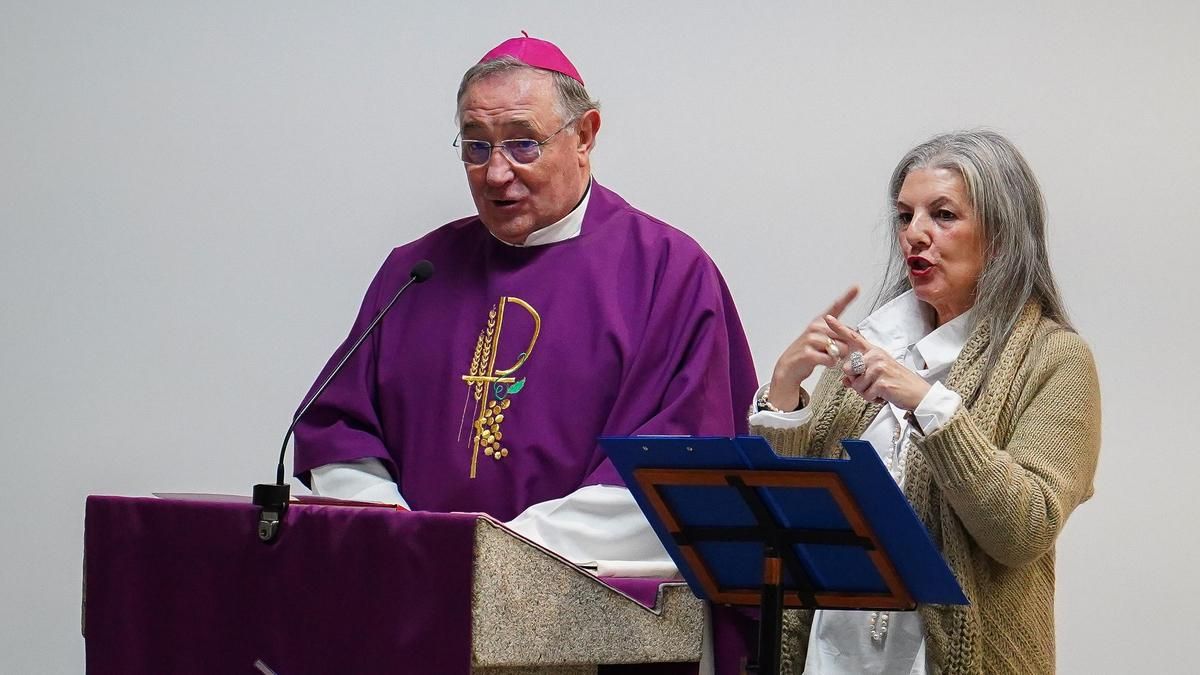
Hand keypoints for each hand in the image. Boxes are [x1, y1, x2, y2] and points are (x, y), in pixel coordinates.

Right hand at [767, 286, 858, 410]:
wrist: (789, 367)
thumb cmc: (808, 352)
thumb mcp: (820, 338)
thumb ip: (837, 334)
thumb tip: (854, 336)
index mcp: (819, 322)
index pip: (836, 306)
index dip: (848, 297)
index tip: (856, 287)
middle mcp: (815, 327)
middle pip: (845, 336)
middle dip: (844, 347)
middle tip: (832, 351)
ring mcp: (811, 340)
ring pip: (841, 349)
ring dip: (837, 356)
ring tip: (825, 356)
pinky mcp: (809, 354)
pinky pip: (832, 360)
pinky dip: (831, 364)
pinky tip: (822, 362)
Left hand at [824, 315, 930, 410]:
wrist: (918, 393)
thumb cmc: (898, 383)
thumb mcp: (877, 375)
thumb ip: (858, 375)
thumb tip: (845, 380)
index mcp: (874, 352)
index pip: (854, 338)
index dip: (839, 328)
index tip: (827, 318)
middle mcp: (876, 356)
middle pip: (848, 369)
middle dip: (856, 381)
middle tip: (873, 383)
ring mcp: (879, 368)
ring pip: (856, 384)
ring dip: (866, 391)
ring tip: (880, 389)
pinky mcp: (882, 382)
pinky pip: (865, 394)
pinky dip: (873, 398)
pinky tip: (884, 394)